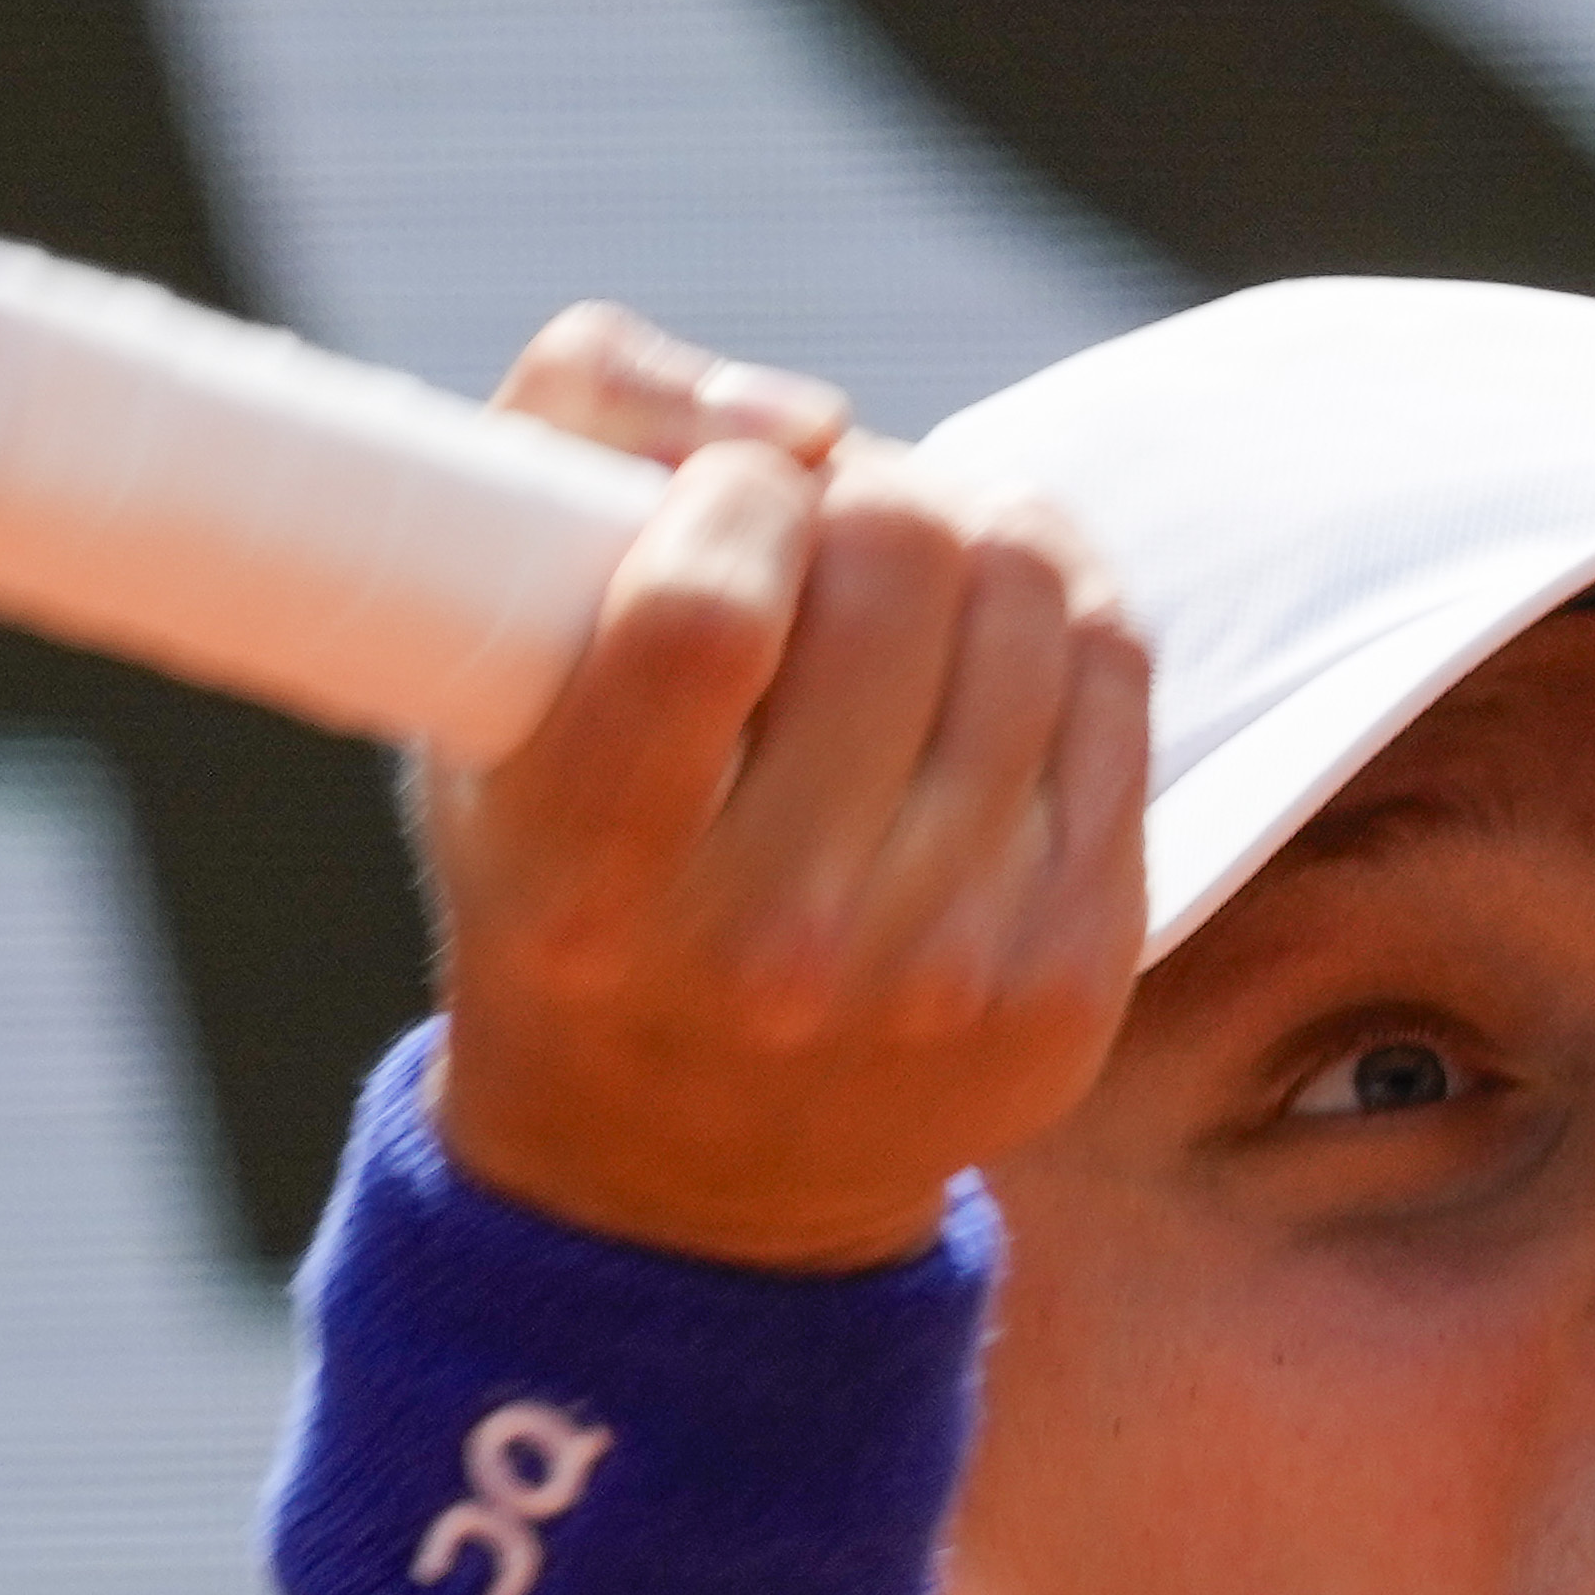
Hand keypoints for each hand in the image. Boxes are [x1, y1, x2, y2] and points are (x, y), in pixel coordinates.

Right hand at [421, 305, 1150, 1273]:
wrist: (679, 1170)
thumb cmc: (564, 864)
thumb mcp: (475, 672)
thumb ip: (572, 442)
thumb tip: (800, 424)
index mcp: (593, 880)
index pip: (709, 611)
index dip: (732, 493)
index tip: (720, 506)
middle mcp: (773, 949)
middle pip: (898, 569)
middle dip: (861, 494)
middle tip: (820, 525)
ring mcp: (941, 974)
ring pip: (1032, 596)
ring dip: (967, 532)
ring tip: (901, 570)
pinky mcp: (1069, 976)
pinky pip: (1119, 678)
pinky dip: (1059, 608)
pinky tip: (988, 633)